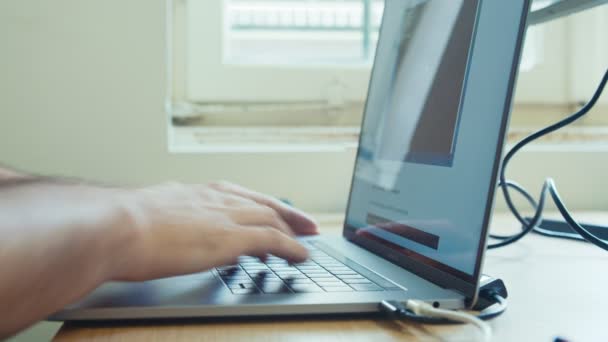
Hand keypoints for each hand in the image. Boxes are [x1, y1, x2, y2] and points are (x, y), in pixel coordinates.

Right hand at [112, 181, 318, 280]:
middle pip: (263, 204)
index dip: (262, 203)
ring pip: (272, 219)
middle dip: (288, 214)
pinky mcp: (231, 237)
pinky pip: (273, 240)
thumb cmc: (119, 225)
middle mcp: (216, 199)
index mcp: (196, 193)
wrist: (114, 227)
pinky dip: (292, 248)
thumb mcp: (148, 213)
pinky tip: (301, 256)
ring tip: (307, 241)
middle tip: (306, 223)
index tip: (275, 209)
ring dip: (293, 231)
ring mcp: (225, 216)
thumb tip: (168, 226)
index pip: (240, 195)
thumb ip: (166, 217)